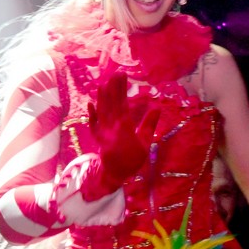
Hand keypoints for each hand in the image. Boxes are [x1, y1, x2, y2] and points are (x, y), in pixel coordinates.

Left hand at [83, 69, 159, 199]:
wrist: (116, 175)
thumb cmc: (133, 160)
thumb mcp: (146, 144)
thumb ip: (150, 125)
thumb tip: (157, 107)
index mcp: (124, 129)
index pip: (122, 104)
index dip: (121, 89)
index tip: (122, 76)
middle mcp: (111, 128)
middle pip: (111, 104)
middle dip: (112, 88)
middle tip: (114, 73)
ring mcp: (102, 132)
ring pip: (101, 111)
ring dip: (101, 96)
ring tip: (102, 82)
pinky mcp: (97, 136)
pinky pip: (92, 123)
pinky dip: (91, 113)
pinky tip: (91, 103)